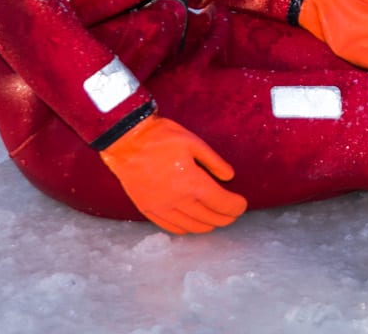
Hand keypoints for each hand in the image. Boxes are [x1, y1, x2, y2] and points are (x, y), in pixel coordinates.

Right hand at [99, 114, 245, 233]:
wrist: (126, 141)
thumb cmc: (161, 138)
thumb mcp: (193, 142)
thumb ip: (214, 162)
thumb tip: (229, 177)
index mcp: (192, 183)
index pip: (222, 204)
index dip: (236, 207)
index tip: (242, 204)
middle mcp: (178, 200)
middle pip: (209, 218)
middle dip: (226, 217)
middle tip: (233, 213)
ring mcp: (161, 208)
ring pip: (191, 227)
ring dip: (208, 225)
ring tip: (217, 219)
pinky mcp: (148, 210)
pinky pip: (170, 227)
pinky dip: (186, 228)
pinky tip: (192, 223)